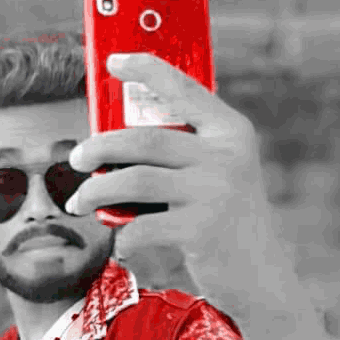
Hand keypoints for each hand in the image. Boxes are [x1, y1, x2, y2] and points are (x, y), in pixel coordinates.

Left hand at [66, 53, 290, 318]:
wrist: (262, 278)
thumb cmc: (229, 226)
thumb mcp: (222, 176)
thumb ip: (188, 154)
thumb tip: (119, 143)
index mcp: (231, 132)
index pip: (183, 88)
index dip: (145, 69)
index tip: (113, 61)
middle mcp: (226, 155)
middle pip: (144, 138)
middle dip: (99, 146)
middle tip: (77, 159)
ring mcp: (215, 190)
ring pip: (134, 179)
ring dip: (96, 191)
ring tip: (79, 202)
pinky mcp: (201, 228)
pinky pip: (142, 226)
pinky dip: (122, 237)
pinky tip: (122, 245)